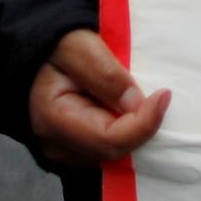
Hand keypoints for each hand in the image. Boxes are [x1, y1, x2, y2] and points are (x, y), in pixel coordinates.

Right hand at [28, 29, 169, 167]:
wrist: (35, 53)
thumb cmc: (54, 45)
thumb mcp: (77, 46)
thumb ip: (105, 74)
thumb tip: (136, 103)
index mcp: (51, 120)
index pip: (109, 140)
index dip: (143, 123)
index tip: (165, 94)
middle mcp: (55, 147)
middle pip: (115, 151)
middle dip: (141, 126)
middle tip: (156, 94)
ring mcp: (64, 153)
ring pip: (114, 154)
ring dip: (133, 130)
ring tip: (138, 98)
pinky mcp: (75, 152)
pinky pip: (108, 149)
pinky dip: (124, 131)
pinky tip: (126, 108)